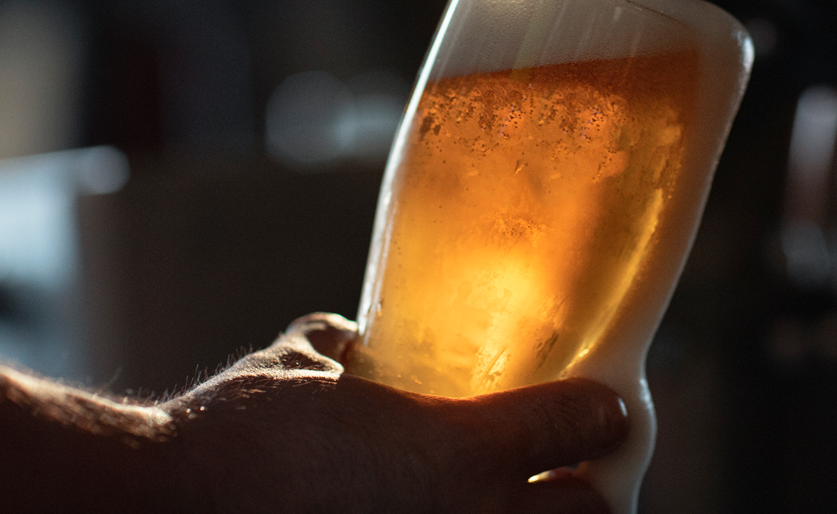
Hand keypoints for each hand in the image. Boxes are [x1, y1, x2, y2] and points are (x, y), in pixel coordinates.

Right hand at [165, 313, 629, 512]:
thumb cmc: (233, 440)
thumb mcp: (291, 368)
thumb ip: (333, 346)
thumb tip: (348, 339)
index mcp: (456, 453)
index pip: (579, 425)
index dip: (602, 412)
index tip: (604, 404)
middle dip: (592, 489)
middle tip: (572, 468)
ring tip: (511, 501)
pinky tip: (434, 512)